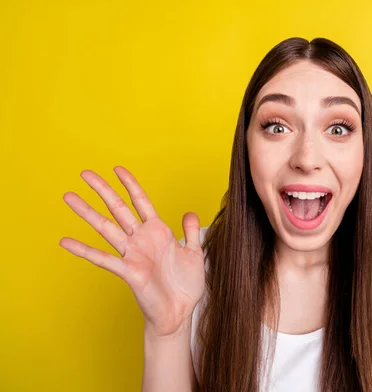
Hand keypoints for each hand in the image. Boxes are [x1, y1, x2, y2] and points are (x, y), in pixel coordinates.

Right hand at [60, 166, 204, 336]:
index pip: (141, 202)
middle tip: (85, 173)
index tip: (117, 169)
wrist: (180, 313)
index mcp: (158, 232)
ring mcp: (132, 254)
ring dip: (87, 212)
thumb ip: (191, 232)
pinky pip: (103, 258)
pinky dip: (84, 250)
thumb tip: (190, 212)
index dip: (130, 185)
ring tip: (69, 197)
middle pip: (119, 208)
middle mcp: (141, 239)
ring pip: (106, 227)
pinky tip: (65, 241)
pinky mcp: (128, 272)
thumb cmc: (185, 286)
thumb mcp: (195, 253)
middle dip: (103, 190)